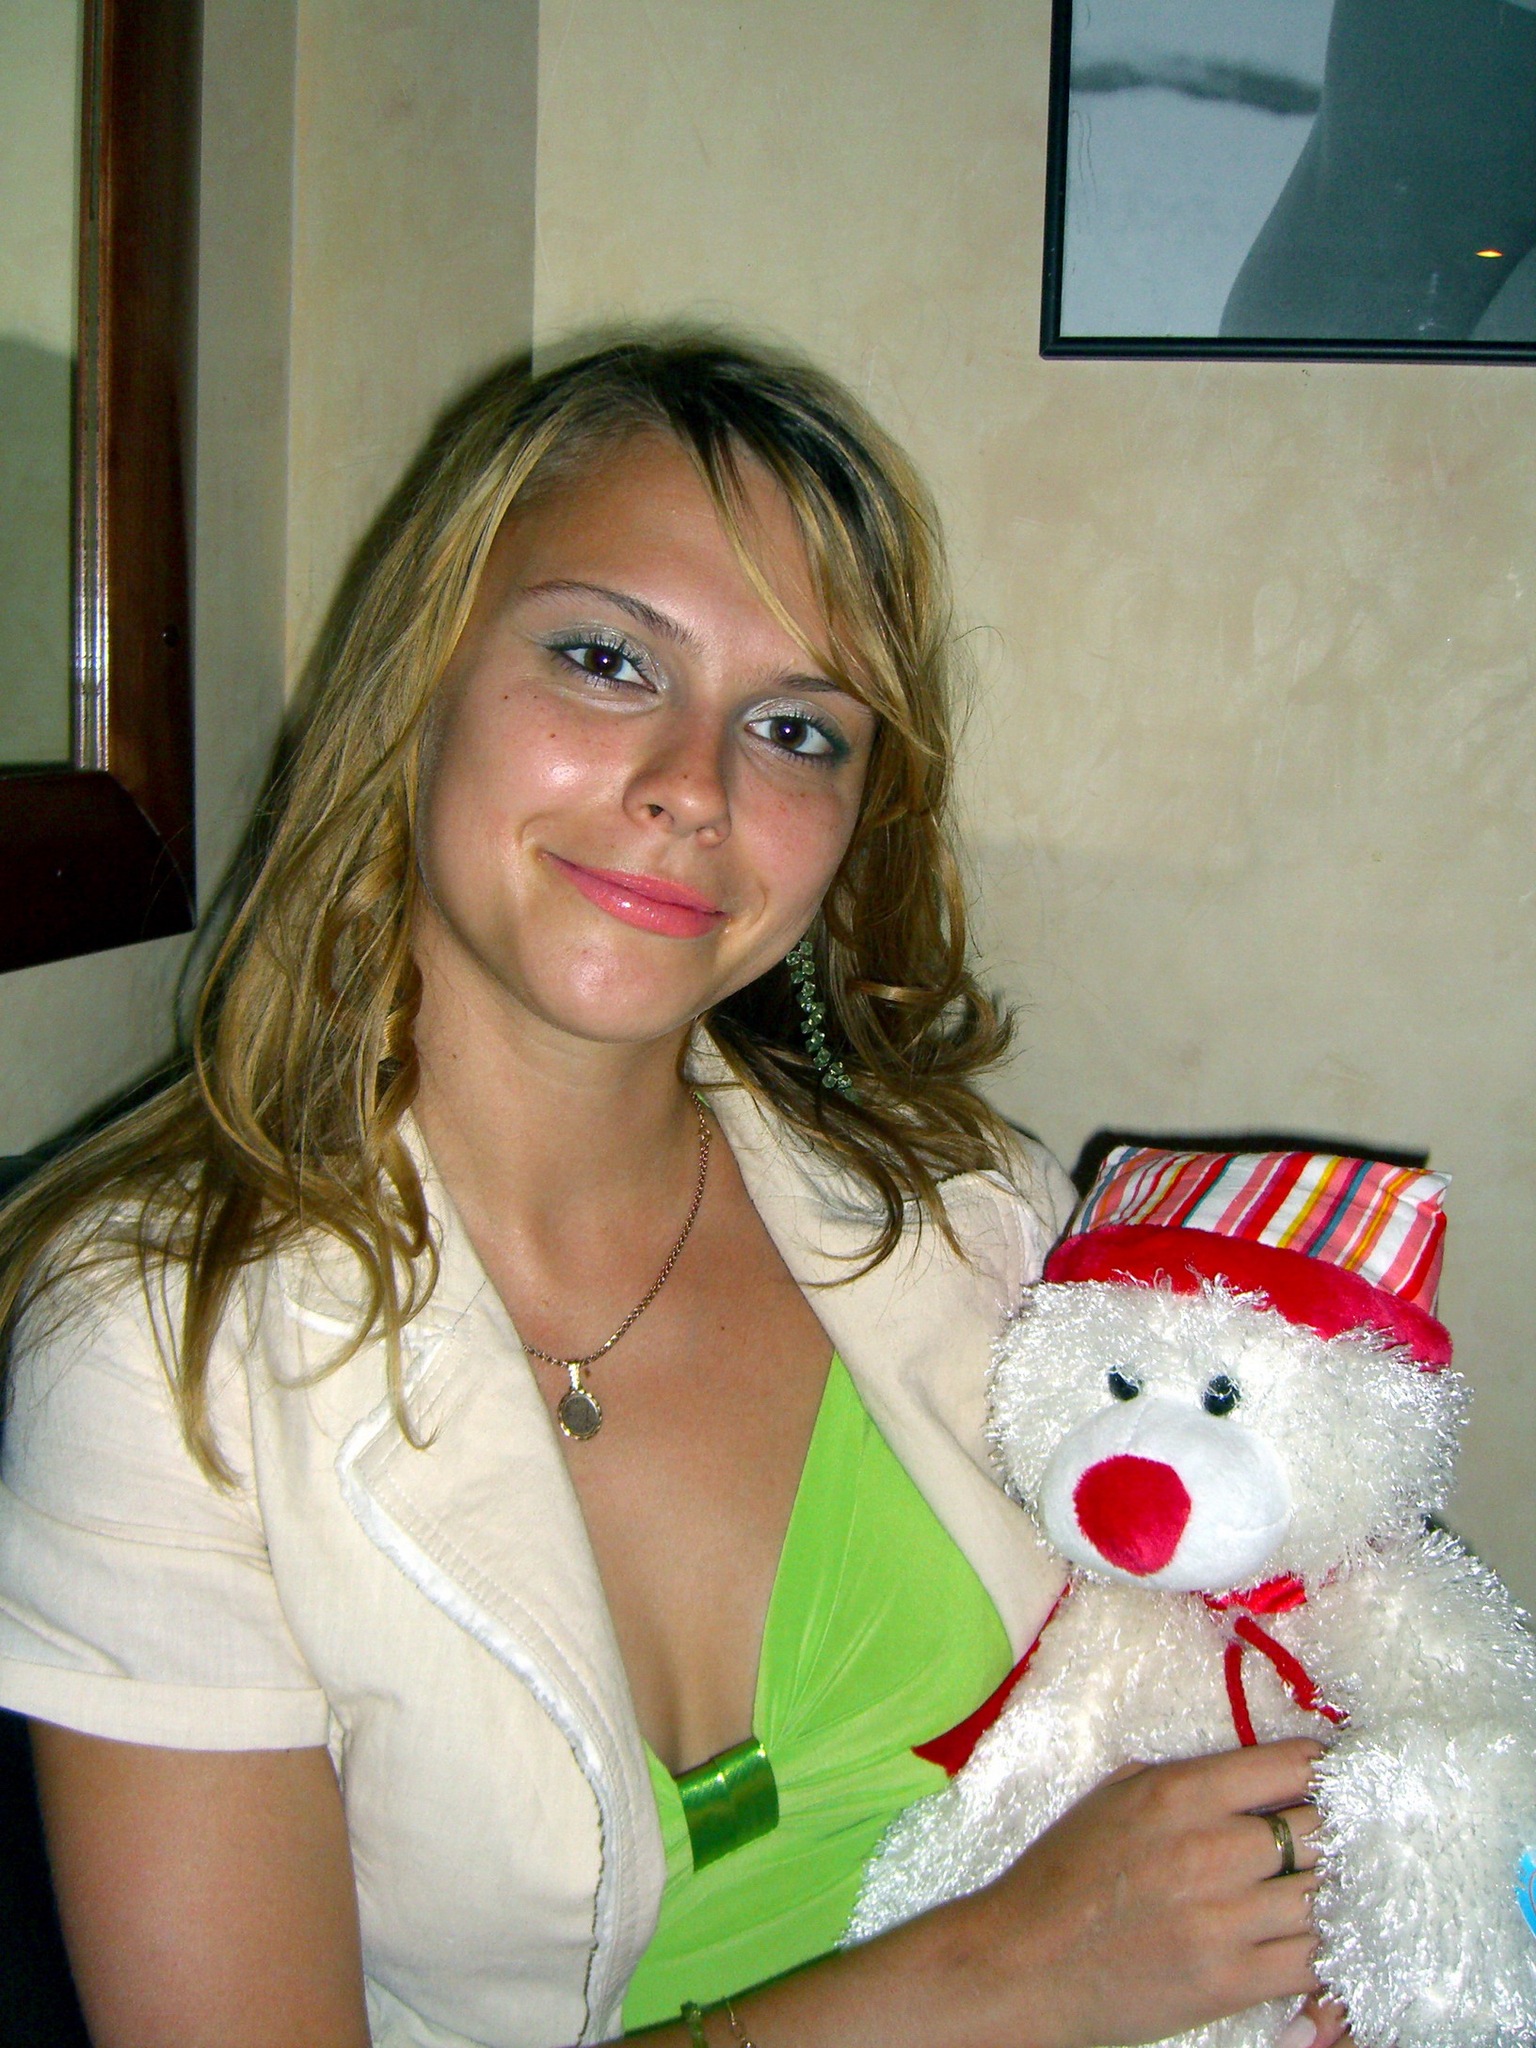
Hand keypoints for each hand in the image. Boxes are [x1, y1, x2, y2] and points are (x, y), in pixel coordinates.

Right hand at [958, 1738, 1325, 2047]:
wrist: (1024, 1963)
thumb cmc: (1062, 1874)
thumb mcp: (1116, 1796)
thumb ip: (1186, 1779)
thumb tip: (1255, 1775)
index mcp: (1178, 1793)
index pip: (1290, 1766)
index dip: (1326, 1768)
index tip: (1338, 1775)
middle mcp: (1210, 1850)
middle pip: (1320, 1831)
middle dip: (1337, 1831)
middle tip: (1346, 1833)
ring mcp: (1224, 1920)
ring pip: (1325, 1897)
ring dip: (1335, 1891)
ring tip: (1339, 1886)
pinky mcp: (1230, 1982)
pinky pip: (1313, 1962)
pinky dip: (1329, 1948)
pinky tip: (1325, 1937)